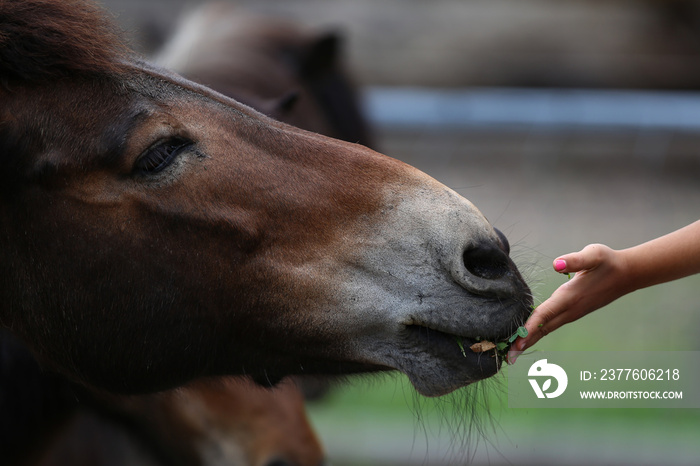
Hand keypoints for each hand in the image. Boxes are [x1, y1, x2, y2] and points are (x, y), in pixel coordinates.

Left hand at [508, 244, 632, 362]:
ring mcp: (572, 313)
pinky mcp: (574, 312)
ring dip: (530, 341)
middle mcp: (570, 309)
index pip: (545, 314)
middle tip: (508, 358)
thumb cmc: (608, 261)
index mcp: (570, 296)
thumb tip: (557, 264)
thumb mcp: (593, 255)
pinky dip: (538, 333)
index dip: (529, 327)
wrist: (627, 273)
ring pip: (547, 329)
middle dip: (525, 343)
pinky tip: (528, 337)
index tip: (517, 343)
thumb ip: (575, 259)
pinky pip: (551, 325)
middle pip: (542, 328)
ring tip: (513, 353)